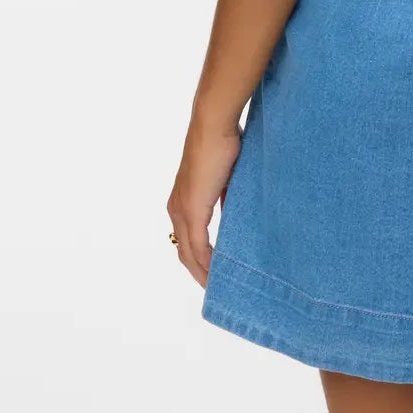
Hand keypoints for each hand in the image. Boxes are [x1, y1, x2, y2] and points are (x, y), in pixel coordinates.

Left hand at [167, 117, 240, 285]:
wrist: (213, 125)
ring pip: (189, 253)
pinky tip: (217, 272)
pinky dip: (207, 262)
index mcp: (183, 200)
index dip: (198, 258)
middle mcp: (177, 208)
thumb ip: (226, 198)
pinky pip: (198, 246)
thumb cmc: (222, 142)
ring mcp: (182, 210)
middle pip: (184, 252)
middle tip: (216, 287)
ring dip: (202, 271)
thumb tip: (236, 214)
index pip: (187, 239)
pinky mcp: (192, 209)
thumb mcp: (226, 178)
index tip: (213, 272)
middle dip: (199, 272)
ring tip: (217, 286)